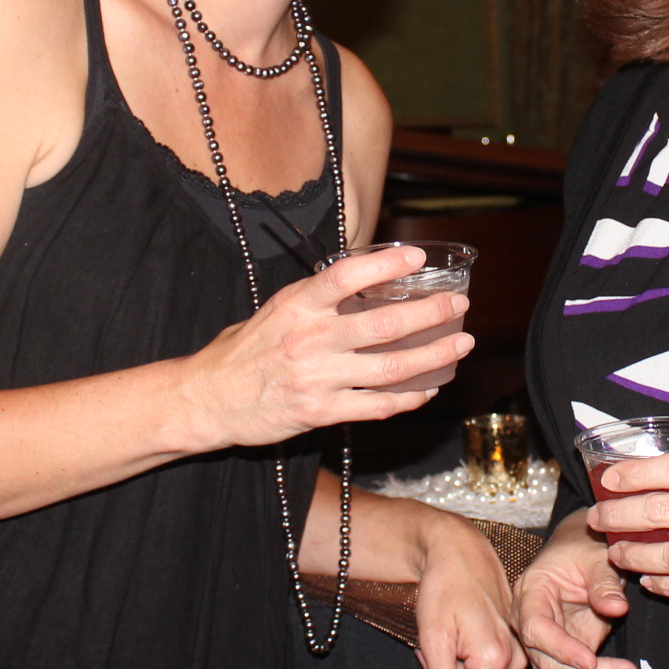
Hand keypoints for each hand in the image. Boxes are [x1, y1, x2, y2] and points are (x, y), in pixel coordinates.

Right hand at [177, 244, 471, 451]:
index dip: (386, 264)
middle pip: (385, 324)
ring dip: (433, 357)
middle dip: (431, 314)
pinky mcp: (319, 412)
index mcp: (298, 305)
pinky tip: (427, 388)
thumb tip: (363, 282)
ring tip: (460, 345)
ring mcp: (318, 378)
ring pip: (391, 368)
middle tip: (458, 306)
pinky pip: (375, 406)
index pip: (347, 275)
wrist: (208, 398)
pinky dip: (408, 398)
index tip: (417, 256)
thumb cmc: (243, 351)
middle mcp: (311, 339)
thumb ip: (316, 299)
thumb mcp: (276, 309)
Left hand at [409, 512, 527, 668]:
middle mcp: (515, 659)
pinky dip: (464, 663)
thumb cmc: (443, 589)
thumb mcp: (433, 639)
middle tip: (429, 653)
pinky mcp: (516, 645)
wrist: (461, 551)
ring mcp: (518, 652)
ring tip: (443, 640)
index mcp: (494, 659)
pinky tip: (455, 638)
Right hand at [513, 511, 639, 668]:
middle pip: (548, 665)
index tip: (592, 661)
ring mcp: (545, 647)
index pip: (536, 630)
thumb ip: (604, 582)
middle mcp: (531, 626)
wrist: (582, 557)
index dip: (561, 649)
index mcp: (530, 595)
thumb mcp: (596, 557)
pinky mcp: (562, 660)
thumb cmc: (584, 551)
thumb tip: (617, 608)